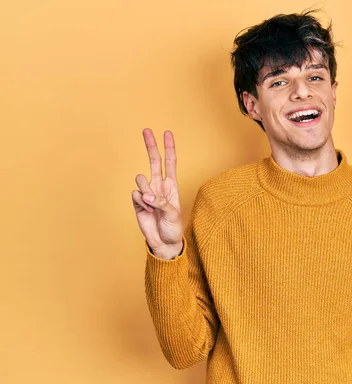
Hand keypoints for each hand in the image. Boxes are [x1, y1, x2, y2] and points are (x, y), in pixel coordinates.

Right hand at [132, 128, 182, 257]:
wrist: (164, 242)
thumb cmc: (173, 227)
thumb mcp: (173, 214)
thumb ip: (161, 202)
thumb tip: (146, 195)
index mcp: (171, 186)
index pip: (170, 163)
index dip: (169, 148)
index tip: (167, 133)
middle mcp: (159, 186)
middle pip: (153, 161)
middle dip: (150, 146)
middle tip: (146, 130)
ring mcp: (147, 193)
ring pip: (141, 180)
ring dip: (147, 192)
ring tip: (153, 206)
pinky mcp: (137, 202)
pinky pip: (136, 195)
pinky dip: (141, 203)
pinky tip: (147, 211)